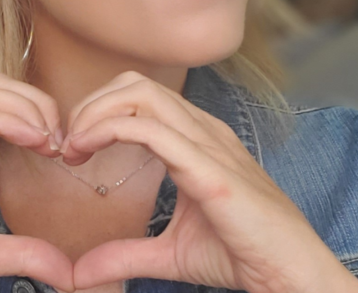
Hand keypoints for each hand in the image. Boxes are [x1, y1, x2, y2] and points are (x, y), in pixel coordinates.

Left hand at [59, 71, 357, 292]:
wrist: (289, 273)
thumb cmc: (241, 256)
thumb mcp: (169, 254)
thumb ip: (125, 255)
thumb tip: (81, 272)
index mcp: (198, 139)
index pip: (140, 96)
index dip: (98, 112)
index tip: (74, 150)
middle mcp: (204, 131)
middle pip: (135, 84)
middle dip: (91, 104)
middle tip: (68, 144)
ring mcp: (210, 145)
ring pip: (140, 95)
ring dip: (94, 114)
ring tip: (73, 147)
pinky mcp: (210, 170)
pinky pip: (152, 130)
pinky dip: (109, 131)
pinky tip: (88, 151)